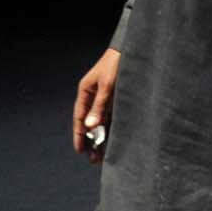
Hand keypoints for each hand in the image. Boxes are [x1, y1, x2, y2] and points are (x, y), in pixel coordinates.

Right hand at [72, 48, 120, 163]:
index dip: (79, 134)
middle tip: (92, 160)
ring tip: (102, 156)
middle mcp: (94, 96)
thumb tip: (90, 126)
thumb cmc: (116, 65)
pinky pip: (111, 118)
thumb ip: (99, 106)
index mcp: (86, 90)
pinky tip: (113, 142)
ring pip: (101, 122)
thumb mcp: (107, 85)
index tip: (79, 150)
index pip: (80, 117)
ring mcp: (105, 98)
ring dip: (102, 138)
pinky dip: (111, 129)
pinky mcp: (116, 99)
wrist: (132, 50)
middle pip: (90, 122)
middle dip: (91, 141)